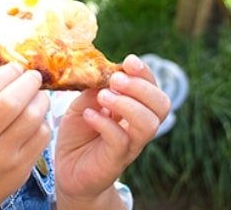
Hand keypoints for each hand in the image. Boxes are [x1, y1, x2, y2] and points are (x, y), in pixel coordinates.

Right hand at [0, 64, 50, 209]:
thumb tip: (14, 67)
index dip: (6, 74)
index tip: (16, 68)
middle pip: (10, 103)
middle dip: (28, 83)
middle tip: (34, 76)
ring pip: (31, 118)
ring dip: (40, 100)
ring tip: (38, 94)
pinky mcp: (19, 169)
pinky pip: (41, 136)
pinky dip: (43, 120)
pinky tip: (37, 117)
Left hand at [54, 54, 171, 207]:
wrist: (68, 168)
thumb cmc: (79, 132)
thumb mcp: (84, 102)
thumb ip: (95, 88)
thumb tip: (103, 70)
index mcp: (134, 107)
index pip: (153, 87)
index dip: (145, 73)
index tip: (129, 61)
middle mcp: (138, 126)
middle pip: (161, 105)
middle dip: (141, 87)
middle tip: (115, 80)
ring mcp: (130, 144)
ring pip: (148, 124)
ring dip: (127, 104)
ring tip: (103, 97)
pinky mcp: (115, 160)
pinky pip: (121, 141)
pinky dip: (105, 124)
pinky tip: (89, 115)